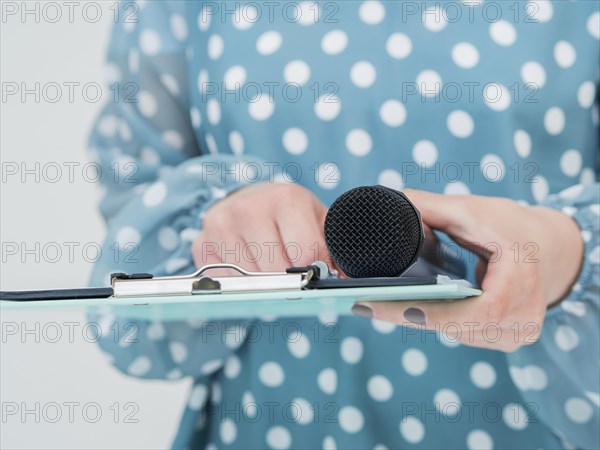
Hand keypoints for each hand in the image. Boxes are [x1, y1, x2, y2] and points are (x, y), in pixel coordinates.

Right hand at [192, 183, 331, 274]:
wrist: (247, 199)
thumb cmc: (287, 213)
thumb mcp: (315, 219)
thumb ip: (333, 248)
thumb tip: (346, 280)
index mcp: (285, 199)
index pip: (306, 254)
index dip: (316, 272)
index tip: (317, 275)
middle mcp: (248, 208)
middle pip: (277, 271)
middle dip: (290, 281)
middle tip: (294, 276)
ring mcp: (220, 226)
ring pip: (252, 281)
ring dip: (266, 285)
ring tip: (271, 267)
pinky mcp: (201, 244)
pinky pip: (228, 284)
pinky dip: (242, 286)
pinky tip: (249, 269)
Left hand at [353, 189, 583, 351]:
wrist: (550, 248)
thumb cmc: (514, 226)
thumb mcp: (473, 210)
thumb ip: (432, 208)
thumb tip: (391, 202)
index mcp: (521, 281)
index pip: (470, 311)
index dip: (423, 311)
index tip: (377, 303)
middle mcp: (523, 317)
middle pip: (456, 326)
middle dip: (406, 313)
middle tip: (361, 301)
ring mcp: (517, 332)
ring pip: (456, 333)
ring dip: (417, 319)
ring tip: (373, 305)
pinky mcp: (507, 337)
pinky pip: (463, 333)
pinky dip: (435, 320)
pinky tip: (405, 308)